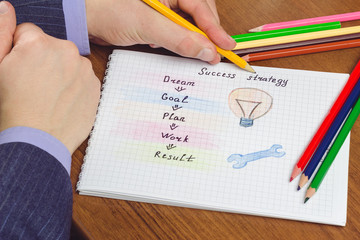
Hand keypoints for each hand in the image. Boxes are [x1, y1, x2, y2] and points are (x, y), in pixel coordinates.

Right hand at [0, 4, 100, 153]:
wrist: (36, 142)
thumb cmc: (12, 108)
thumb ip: (2, 32)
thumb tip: (5, 7)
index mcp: (40, 44)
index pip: (29, 33)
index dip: (20, 50)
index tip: (20, 69)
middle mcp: (68, 52)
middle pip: (52, 47)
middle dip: (43, 60)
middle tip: (34, 85)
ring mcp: (85, 71)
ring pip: (69, 63)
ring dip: (61, 73)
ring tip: (48, 96)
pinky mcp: (96, 87)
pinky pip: (83, 78)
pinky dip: (74, 86)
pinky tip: (62, 101)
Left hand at [85, 0, 235, 63]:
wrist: (82, 18)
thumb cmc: (108, 11)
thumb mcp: (147, 25)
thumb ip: (179, 38)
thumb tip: (206, 50)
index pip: (201, 6)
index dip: (215, 28)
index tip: (226, 46)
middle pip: (198, 14)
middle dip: (206, 34)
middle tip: (214, 53)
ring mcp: (162, 6)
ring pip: (187, 23)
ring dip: (191, 39)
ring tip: (193, 50)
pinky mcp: (154, 19)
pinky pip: (174, 29)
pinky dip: (176, 40)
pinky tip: (165, 44)